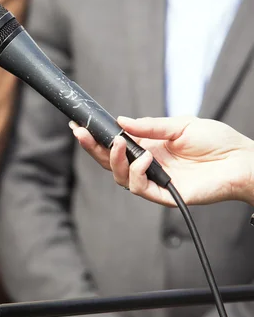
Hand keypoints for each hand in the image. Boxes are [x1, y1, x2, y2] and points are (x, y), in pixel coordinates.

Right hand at [70, 116, 253, 206]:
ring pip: (120, 177)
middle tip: (82, 133)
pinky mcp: (165, 195)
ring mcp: (155, 180)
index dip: (96, 138)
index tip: (80, 126)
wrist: (242, 161)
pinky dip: (136, 173)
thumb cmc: (217, 142)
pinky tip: (145, 159)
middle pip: (110, 162)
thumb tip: (121, 122)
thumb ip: (149, 126)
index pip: (115, 145)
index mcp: (149, 147)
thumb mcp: (180, 125)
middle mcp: (148, 165)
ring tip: (119, 144)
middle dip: (93, 148)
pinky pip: (140, 189)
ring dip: (115, 160)